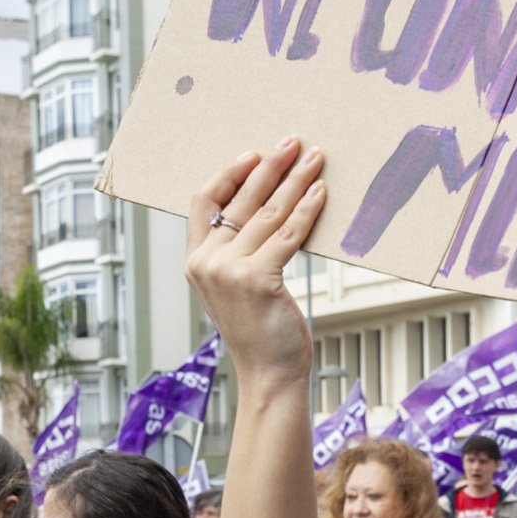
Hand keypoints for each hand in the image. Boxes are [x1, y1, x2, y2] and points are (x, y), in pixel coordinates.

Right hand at [184, 139, 327, 386]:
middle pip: (240, 199)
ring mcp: (230, 271)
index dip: (228, 173)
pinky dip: (307, 209)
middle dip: (270, 166)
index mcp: (196, 261)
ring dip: (295, 180)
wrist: (269, 375)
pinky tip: (320, 192)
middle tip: (292, 142)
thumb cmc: (259, 332)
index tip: (254, 154)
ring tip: (315, 159)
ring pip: (268, 212)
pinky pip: (288, 234)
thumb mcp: (235, 289)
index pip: (202, 201)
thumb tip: (269, 208)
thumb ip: (236, 254)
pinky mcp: (258, 279)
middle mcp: (207, 263)